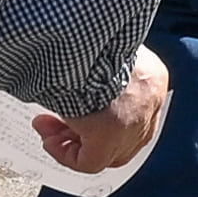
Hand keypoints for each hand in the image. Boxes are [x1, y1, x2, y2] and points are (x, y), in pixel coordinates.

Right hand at [35, 47, 171, 183]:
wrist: (80, 34)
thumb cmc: (87, 35)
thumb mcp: (103, 50)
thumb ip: (102, 72)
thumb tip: (83, 84)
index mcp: (152, 77)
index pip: (135, 112)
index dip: (102, 116)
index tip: (75, 108)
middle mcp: (150, 101)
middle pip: (123, 136)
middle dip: (87, 134)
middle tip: (55, 123)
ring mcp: (134, 121)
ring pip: (106, 151)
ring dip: (71, 141)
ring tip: (44, 127)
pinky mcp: (111, 136)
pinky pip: (90, 162)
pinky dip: (66, 155)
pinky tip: (48, 139)